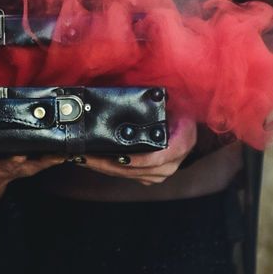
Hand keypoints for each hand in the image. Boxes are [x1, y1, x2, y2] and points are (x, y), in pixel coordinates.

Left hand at [78, 117, 197, 184]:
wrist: (188, 125)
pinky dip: (111, 169)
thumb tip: (137, 97)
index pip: (156, 159)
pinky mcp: (151, 175)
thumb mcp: (173, 105)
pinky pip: (129, 176)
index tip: (116, 157)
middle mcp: (171, 164)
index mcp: (180, 145)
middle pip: (137, 170)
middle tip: (86, 156)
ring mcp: (161, 172)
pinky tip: (94, 163)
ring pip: (130, 175)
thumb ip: (157, 106)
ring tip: (84, 159)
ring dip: (105, 168)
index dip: (135, 161)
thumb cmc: (179, 111)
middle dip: (108, 165)